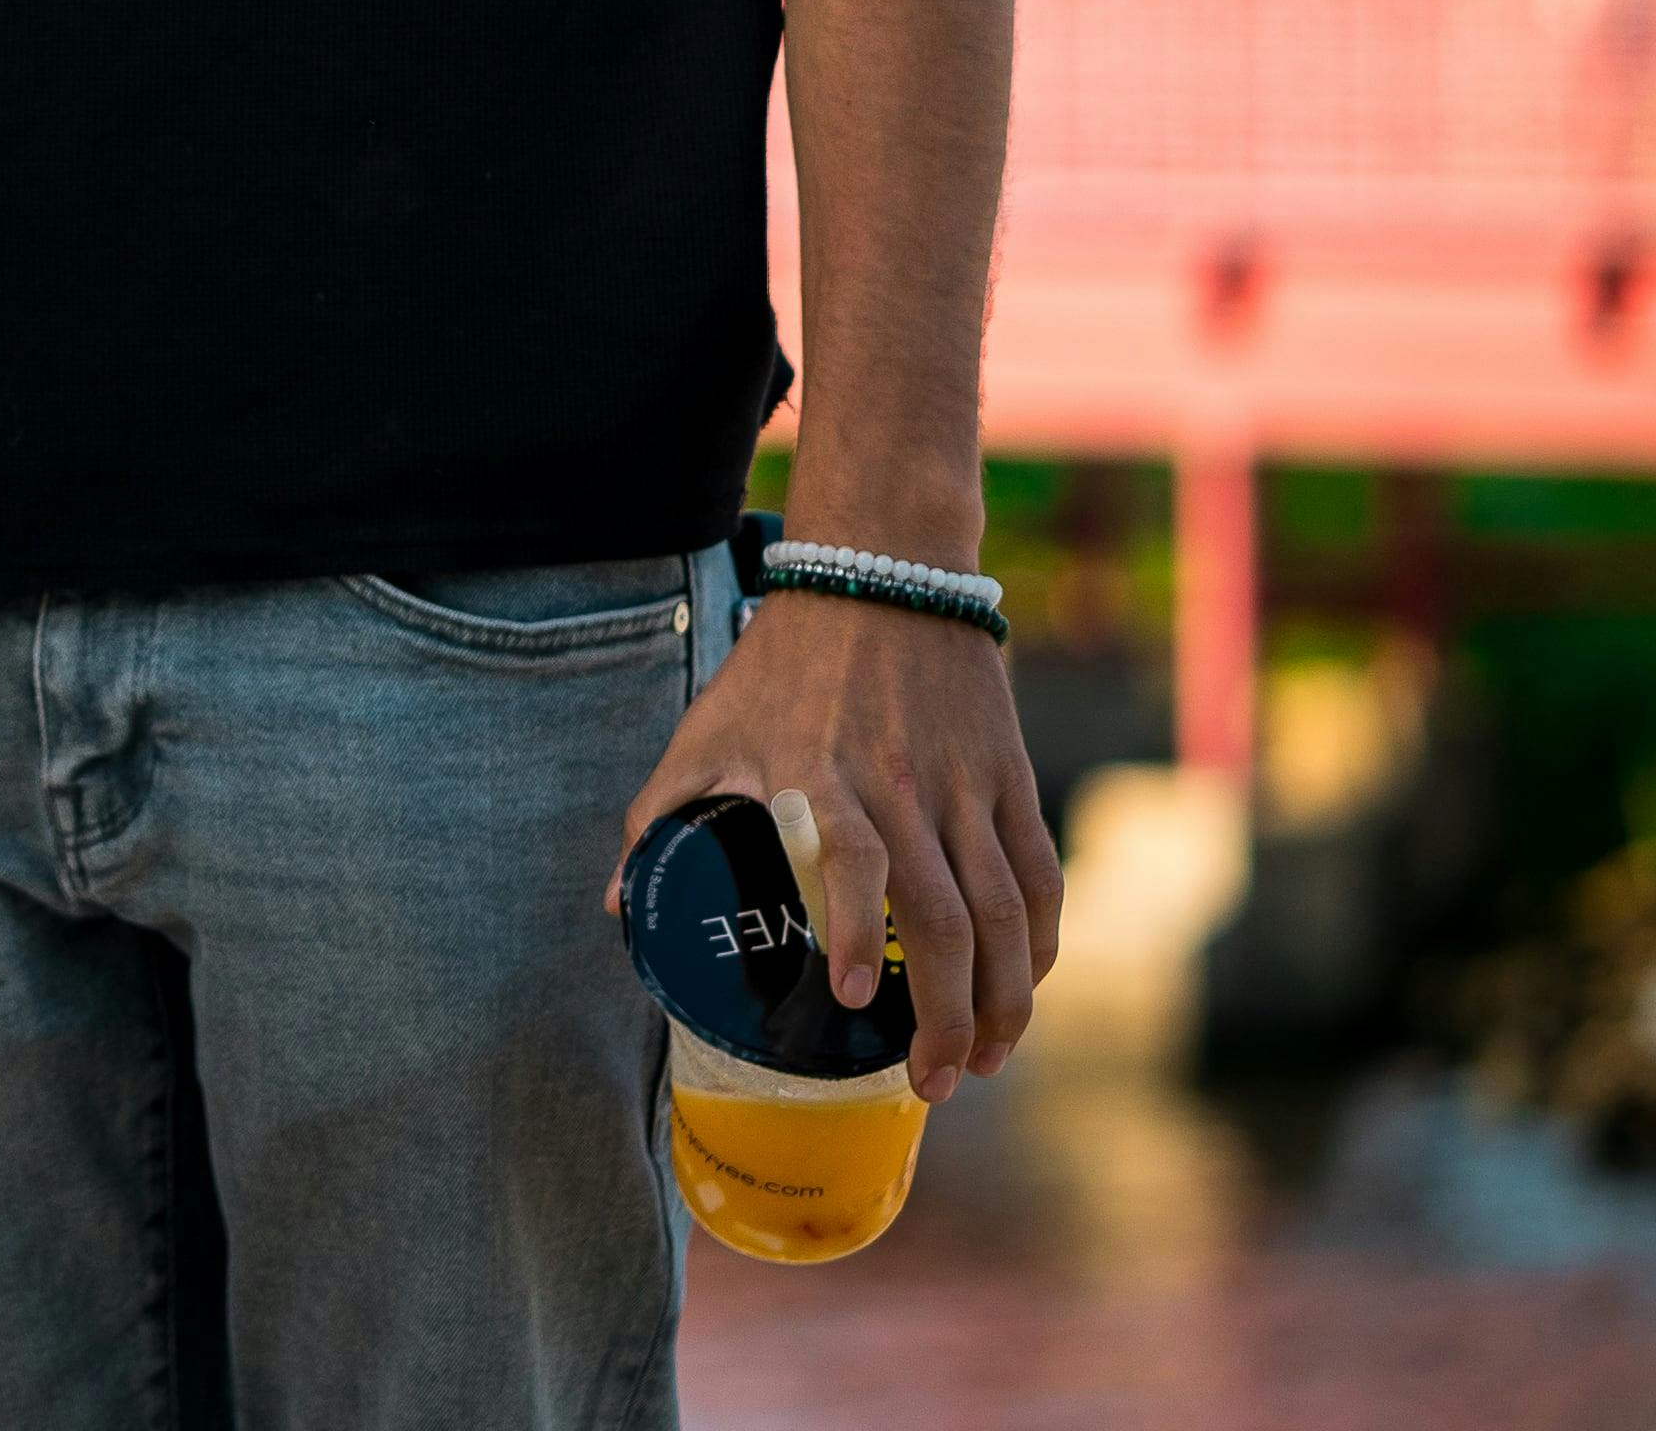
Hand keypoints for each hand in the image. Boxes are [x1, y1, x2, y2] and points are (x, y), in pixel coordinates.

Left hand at [612, 592, 1062, 1096]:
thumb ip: (659, 813)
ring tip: (986, 1060)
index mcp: (822, 773)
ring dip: (1006, 997)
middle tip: (933, 1080)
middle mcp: (904, 785)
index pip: (853, 859)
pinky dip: (1040, 941)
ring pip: (1006, 910)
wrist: (880, 575)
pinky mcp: (1010, 780)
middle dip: (950, 1014)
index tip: (857, 999)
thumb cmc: (781, 664)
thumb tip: (615, 906)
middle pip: (948, 915)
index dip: (860, 931)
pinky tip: (1023, 987)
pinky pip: (1039, 875)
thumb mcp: (707, 727)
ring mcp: (966, 785)